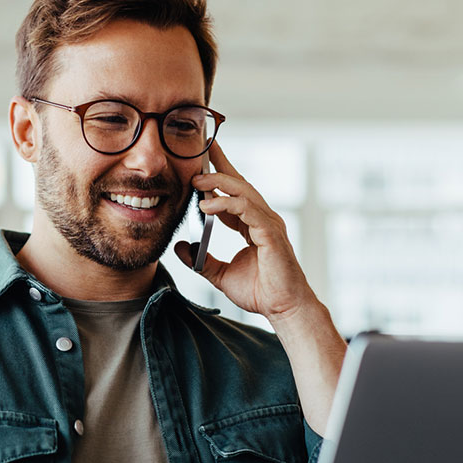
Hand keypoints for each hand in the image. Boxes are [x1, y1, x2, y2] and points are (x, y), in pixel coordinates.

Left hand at [173, 142, 319, 320]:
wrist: (282, 308)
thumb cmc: (261, 292)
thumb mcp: (220, 274)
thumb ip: (201, 260)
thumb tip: (180, 248)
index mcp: (252, 224)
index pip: (234, 193)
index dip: (218, 175)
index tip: (201, 160)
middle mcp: (262, 219)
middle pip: (240, 183)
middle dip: (220, 165)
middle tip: (199, 154)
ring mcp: (268, 224)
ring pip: (243, 192)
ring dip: (218, 183)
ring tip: (196, 182)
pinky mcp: (270, 233)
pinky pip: (247, 210)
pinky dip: (226, 204)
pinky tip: (207, 205)